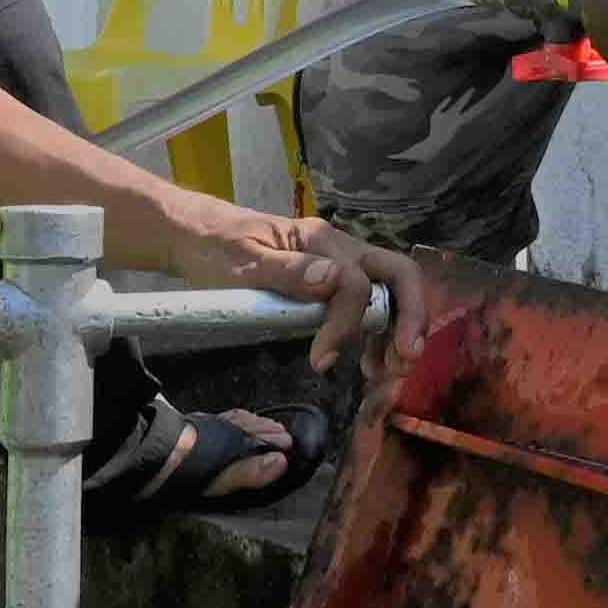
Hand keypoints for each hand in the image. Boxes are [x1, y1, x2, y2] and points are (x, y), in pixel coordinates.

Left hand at [137, 202, 417, 372]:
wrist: (197, 237)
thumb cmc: (216, 248)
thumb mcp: (243, 262)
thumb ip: (288, 271)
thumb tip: (334, 280)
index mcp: (320, 240)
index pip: (356, 284)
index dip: (346, 325)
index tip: (320, 362)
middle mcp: (340, 249)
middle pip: (397, 276)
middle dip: (410, 317)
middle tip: (404, 361)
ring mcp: (338, 265)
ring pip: (388, 292)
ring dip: (398, 330)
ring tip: (389, 371)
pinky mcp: (331, 283)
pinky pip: (368, 304)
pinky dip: (377, 333)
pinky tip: (369, 361)